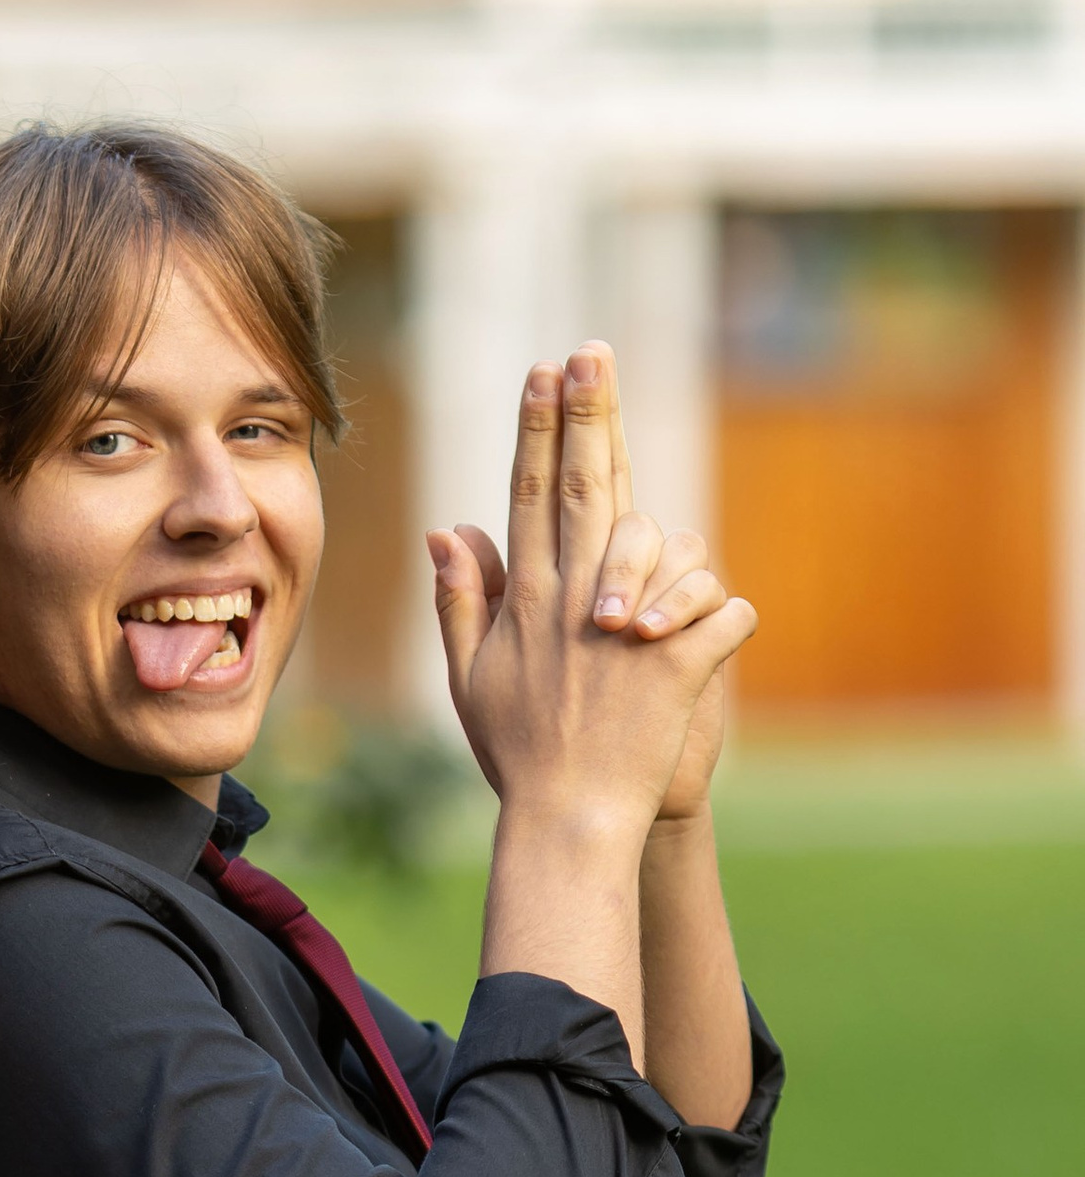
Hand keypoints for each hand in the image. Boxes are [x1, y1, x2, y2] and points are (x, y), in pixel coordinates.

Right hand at [428, 343, 754, 845]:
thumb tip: (447, 528)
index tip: (544, 371)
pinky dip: (729, 617)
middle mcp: (571, 601)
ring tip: (666, 564)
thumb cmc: (518, 754)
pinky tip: (724, 632)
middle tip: (594, 353)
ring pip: (658, 542)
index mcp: (527, 599)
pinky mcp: (675, 666)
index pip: (526, 492)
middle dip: (588, 414)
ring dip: (667, 540)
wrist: (568, 823)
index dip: (536, 428)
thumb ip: (461, 598)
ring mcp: (623, 631)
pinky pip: (723, 615)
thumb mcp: (469, 677)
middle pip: (582, 487)